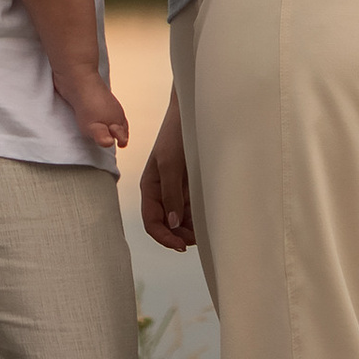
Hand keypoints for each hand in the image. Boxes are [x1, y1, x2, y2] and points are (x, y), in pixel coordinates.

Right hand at [138, 87, 193, 251]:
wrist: (193, 113)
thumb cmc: (176, 133)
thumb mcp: (170, 164)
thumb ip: (171, 194)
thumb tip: (172, 223)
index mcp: (150, 187)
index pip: (152, 222)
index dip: (164, 237)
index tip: (182, 245)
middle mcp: (162, 191)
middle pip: (167, 224)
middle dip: (180, 235)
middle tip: (199, 238)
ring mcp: (177, 189)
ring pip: (181, 219)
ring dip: (191, 228)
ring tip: (206, 229)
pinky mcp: (190, 185)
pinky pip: (192, 208)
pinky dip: (198, 216)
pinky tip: (209, 218)